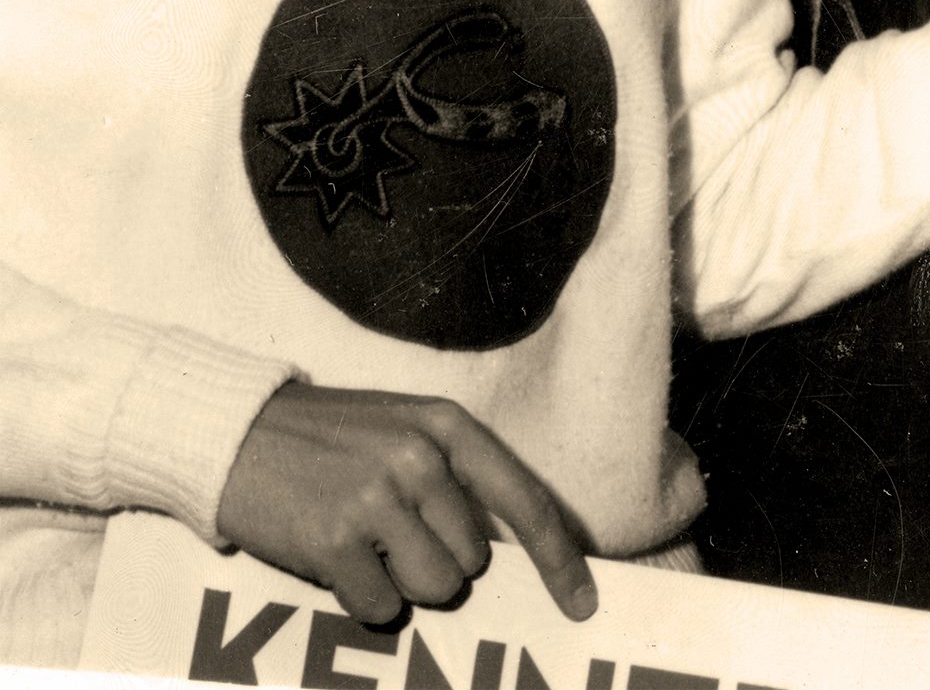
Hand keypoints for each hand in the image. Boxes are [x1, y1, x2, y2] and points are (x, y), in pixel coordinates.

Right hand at [217, 382, 596, 626]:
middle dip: (438, 561)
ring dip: (404, 584)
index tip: (584, 604)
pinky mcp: (335, 539)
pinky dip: (361, 599)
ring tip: (365, 543)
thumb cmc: (333, 440)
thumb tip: (506, 553)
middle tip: (390, 532)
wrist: (240, 435)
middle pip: (473, 561)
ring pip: (435, 589)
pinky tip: (335, 558)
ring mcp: (377, 496)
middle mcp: (421, 456)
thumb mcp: (405, 431)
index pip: (523, 499)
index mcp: (448, 425)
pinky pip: (381, 609)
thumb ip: (456, 478)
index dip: (560, 557)